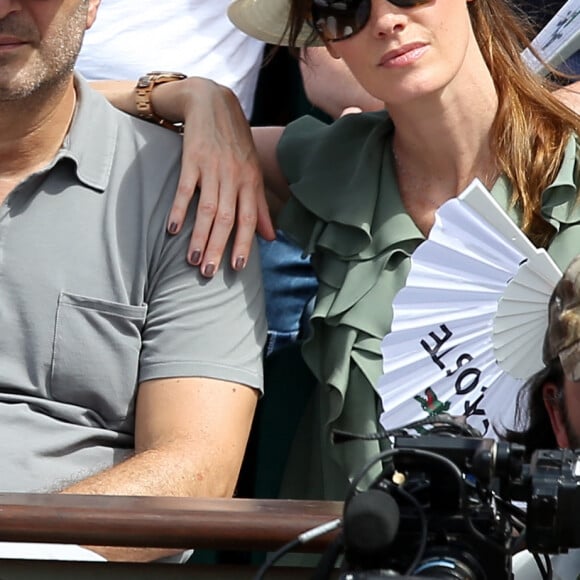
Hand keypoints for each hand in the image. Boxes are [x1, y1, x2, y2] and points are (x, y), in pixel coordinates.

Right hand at [153, 77, 274, 276]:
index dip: (245, 244)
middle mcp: (234, 177)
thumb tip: (271, 238)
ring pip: (208, 208)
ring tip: (193, 260)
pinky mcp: (192, 158)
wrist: (213, 102)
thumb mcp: (253, 172)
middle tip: (210, 273)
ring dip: (200, 235)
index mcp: (250, 181)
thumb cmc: (235, 142)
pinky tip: (172, 229)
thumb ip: (260, 206)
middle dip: (219, 247)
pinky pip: (185, 187)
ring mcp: (212, 167)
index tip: (238, 268)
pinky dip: (179, 208)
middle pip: (227, 218)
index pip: (249, 219)